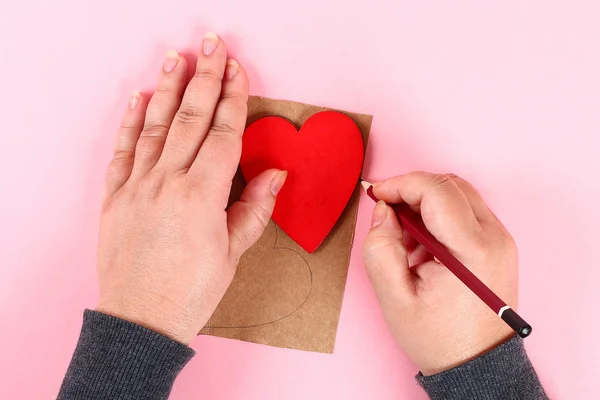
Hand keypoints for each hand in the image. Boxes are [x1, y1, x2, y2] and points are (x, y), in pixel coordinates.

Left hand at [96, 33, 286, 344]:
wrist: (140, 320)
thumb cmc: (191, 291)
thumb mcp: (233, 253)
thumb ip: (253, 208)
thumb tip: (276, 175)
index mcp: (202, 196)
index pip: (222, 134)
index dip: (233, 98)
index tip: (238, 70)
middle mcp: (167, 182)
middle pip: (190, 118)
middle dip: (205, 77)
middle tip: (212, 44)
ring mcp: (137, 186)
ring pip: (154, 126)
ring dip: (167, 88)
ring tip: (176, 57)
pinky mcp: (115, 196)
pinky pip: (122, 151)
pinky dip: (130, 121)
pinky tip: (137, 97)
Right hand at [362, 172, 516, 374]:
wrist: (477, 365)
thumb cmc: (439, 338)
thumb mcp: (395, 299)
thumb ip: (380, 249)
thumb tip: (382, 212)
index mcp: (473, 251)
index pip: (437, 191)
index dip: (401, 184)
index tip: (376, 194)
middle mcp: (495, 238)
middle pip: (450, 185)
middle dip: (412, 188)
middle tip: (385, 209)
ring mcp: (501, 240)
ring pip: (459, 193)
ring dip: (425, 201)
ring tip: (403, 235)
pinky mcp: (497, 244)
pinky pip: (466, 210)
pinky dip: (438, 213)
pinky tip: (421, 242)